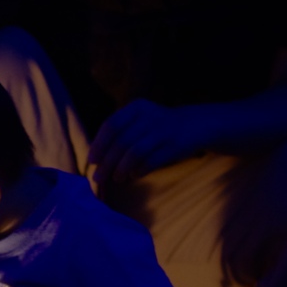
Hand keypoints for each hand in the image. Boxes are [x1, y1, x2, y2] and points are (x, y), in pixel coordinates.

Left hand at [88, 99, 212, 194]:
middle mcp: (149, 117)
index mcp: (136, 108)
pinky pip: (150, 162)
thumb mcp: (138, 120)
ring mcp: (162, 131)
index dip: (99, 144)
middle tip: (98, 177)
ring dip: (121, 169)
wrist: (194, 124)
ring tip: (117, 178)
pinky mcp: (174, 146)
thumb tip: (95, 157)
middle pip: (120, 143)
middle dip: (106, 163)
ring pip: (133, 154)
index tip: (92, 161)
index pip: (111, 126)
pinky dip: (139, 171)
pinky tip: (134, 175)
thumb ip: (119, 133)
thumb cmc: (157, 127)